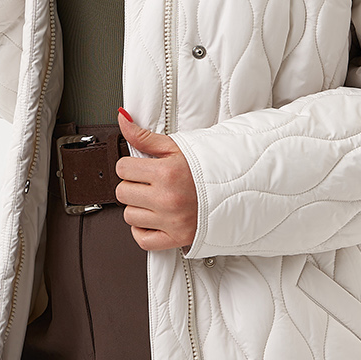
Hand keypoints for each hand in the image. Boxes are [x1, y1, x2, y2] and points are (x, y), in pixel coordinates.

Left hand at [114, 108, 198, 251]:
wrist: (237, 188)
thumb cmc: (208, 167)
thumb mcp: (177, 147)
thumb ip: (144, 136)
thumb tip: (123, 120)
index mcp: (166, 173)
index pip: (123, 169)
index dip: (130, 166)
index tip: (140, 168)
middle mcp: (167, 198)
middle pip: (123, 193)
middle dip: (133, 185)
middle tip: (149, 183)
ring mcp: (171, 220)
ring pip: (129, 216)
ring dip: (138, 207)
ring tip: (154, 199)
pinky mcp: (176, 238)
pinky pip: (142, 239)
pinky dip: (143, 230)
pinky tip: (153, 218)